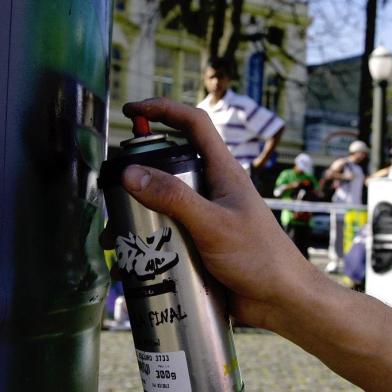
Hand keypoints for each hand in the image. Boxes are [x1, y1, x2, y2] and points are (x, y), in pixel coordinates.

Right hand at [111, 98, 306, 327]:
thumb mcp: (215, 225)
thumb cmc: (259, 257)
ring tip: (115, 237)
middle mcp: (210, 187)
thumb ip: (175, 198)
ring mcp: (202, 213)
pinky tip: (131, 259)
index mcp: (222, 171)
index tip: (132, 110)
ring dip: (137, 213)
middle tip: (114, 191)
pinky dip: (146, 239)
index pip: (193, 124)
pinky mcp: (196, 238)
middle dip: (139, 173)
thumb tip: (130, 173)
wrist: (278, 298)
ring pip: (162, 201)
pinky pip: (166, 229)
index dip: (163, 110)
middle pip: (168, 164)